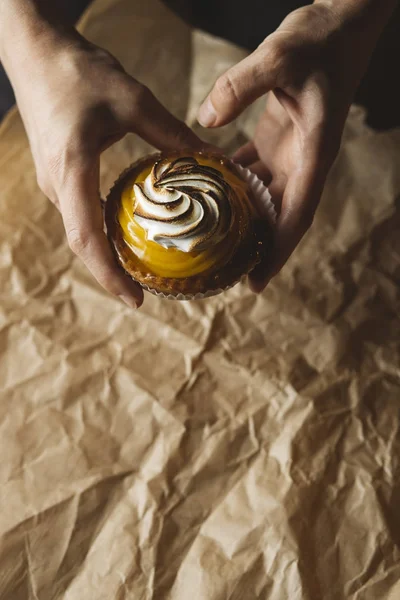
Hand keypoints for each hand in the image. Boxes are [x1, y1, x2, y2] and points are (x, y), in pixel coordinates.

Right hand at [4, 22, 203, 308]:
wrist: (34, 51)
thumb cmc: (78, 71)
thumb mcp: (132, 99)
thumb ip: (171, 134)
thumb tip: (213, 161)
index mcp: (72, 169)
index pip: (86, 237)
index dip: (110, 274)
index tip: (136, 299)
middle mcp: (57, 184)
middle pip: (82, 243)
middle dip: (111, 273)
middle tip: (145, 293)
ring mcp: (53, 181)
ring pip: (80, 230)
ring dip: (107, 254)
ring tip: (141, 270)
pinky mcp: (57, 174)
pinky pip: (80, 213)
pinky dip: (102, 231)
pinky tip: (129, 232)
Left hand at [198, 0, 395, 291]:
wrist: (338, 24)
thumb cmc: (320, 40)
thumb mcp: (280, 55)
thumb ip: (242, 84)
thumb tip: (207, 119)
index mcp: (314, 152)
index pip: (297, 213)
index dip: (278, 249)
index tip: (257, 280)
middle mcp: (303, 160)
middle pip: (280, 217)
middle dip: (258, 248)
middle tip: (228, 275)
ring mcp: (289, 153)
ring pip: (264, 199)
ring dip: (243, 222)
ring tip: (213, 246)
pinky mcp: (274, 140)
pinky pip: (251, 174)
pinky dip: (232, 189)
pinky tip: (206, 197)